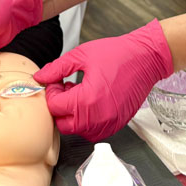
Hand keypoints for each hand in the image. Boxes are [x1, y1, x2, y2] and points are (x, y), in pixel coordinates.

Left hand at [34, 19, 172, 141]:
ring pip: (78, 130)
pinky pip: (93, 131)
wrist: (145, 58)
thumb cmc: (117, 54)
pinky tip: (91, 101)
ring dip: (72, 115)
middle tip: (65, 88)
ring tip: (80, 93)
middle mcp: (97, 118)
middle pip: (63, 124)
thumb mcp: (82, 55)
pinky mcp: (116, 125)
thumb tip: (40, 77)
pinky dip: (87, 120)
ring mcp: (108, 124)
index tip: (56, 80)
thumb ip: (57, 68)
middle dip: (59, 107)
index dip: (51, 92)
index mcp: (86, 100)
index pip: (54, 107)